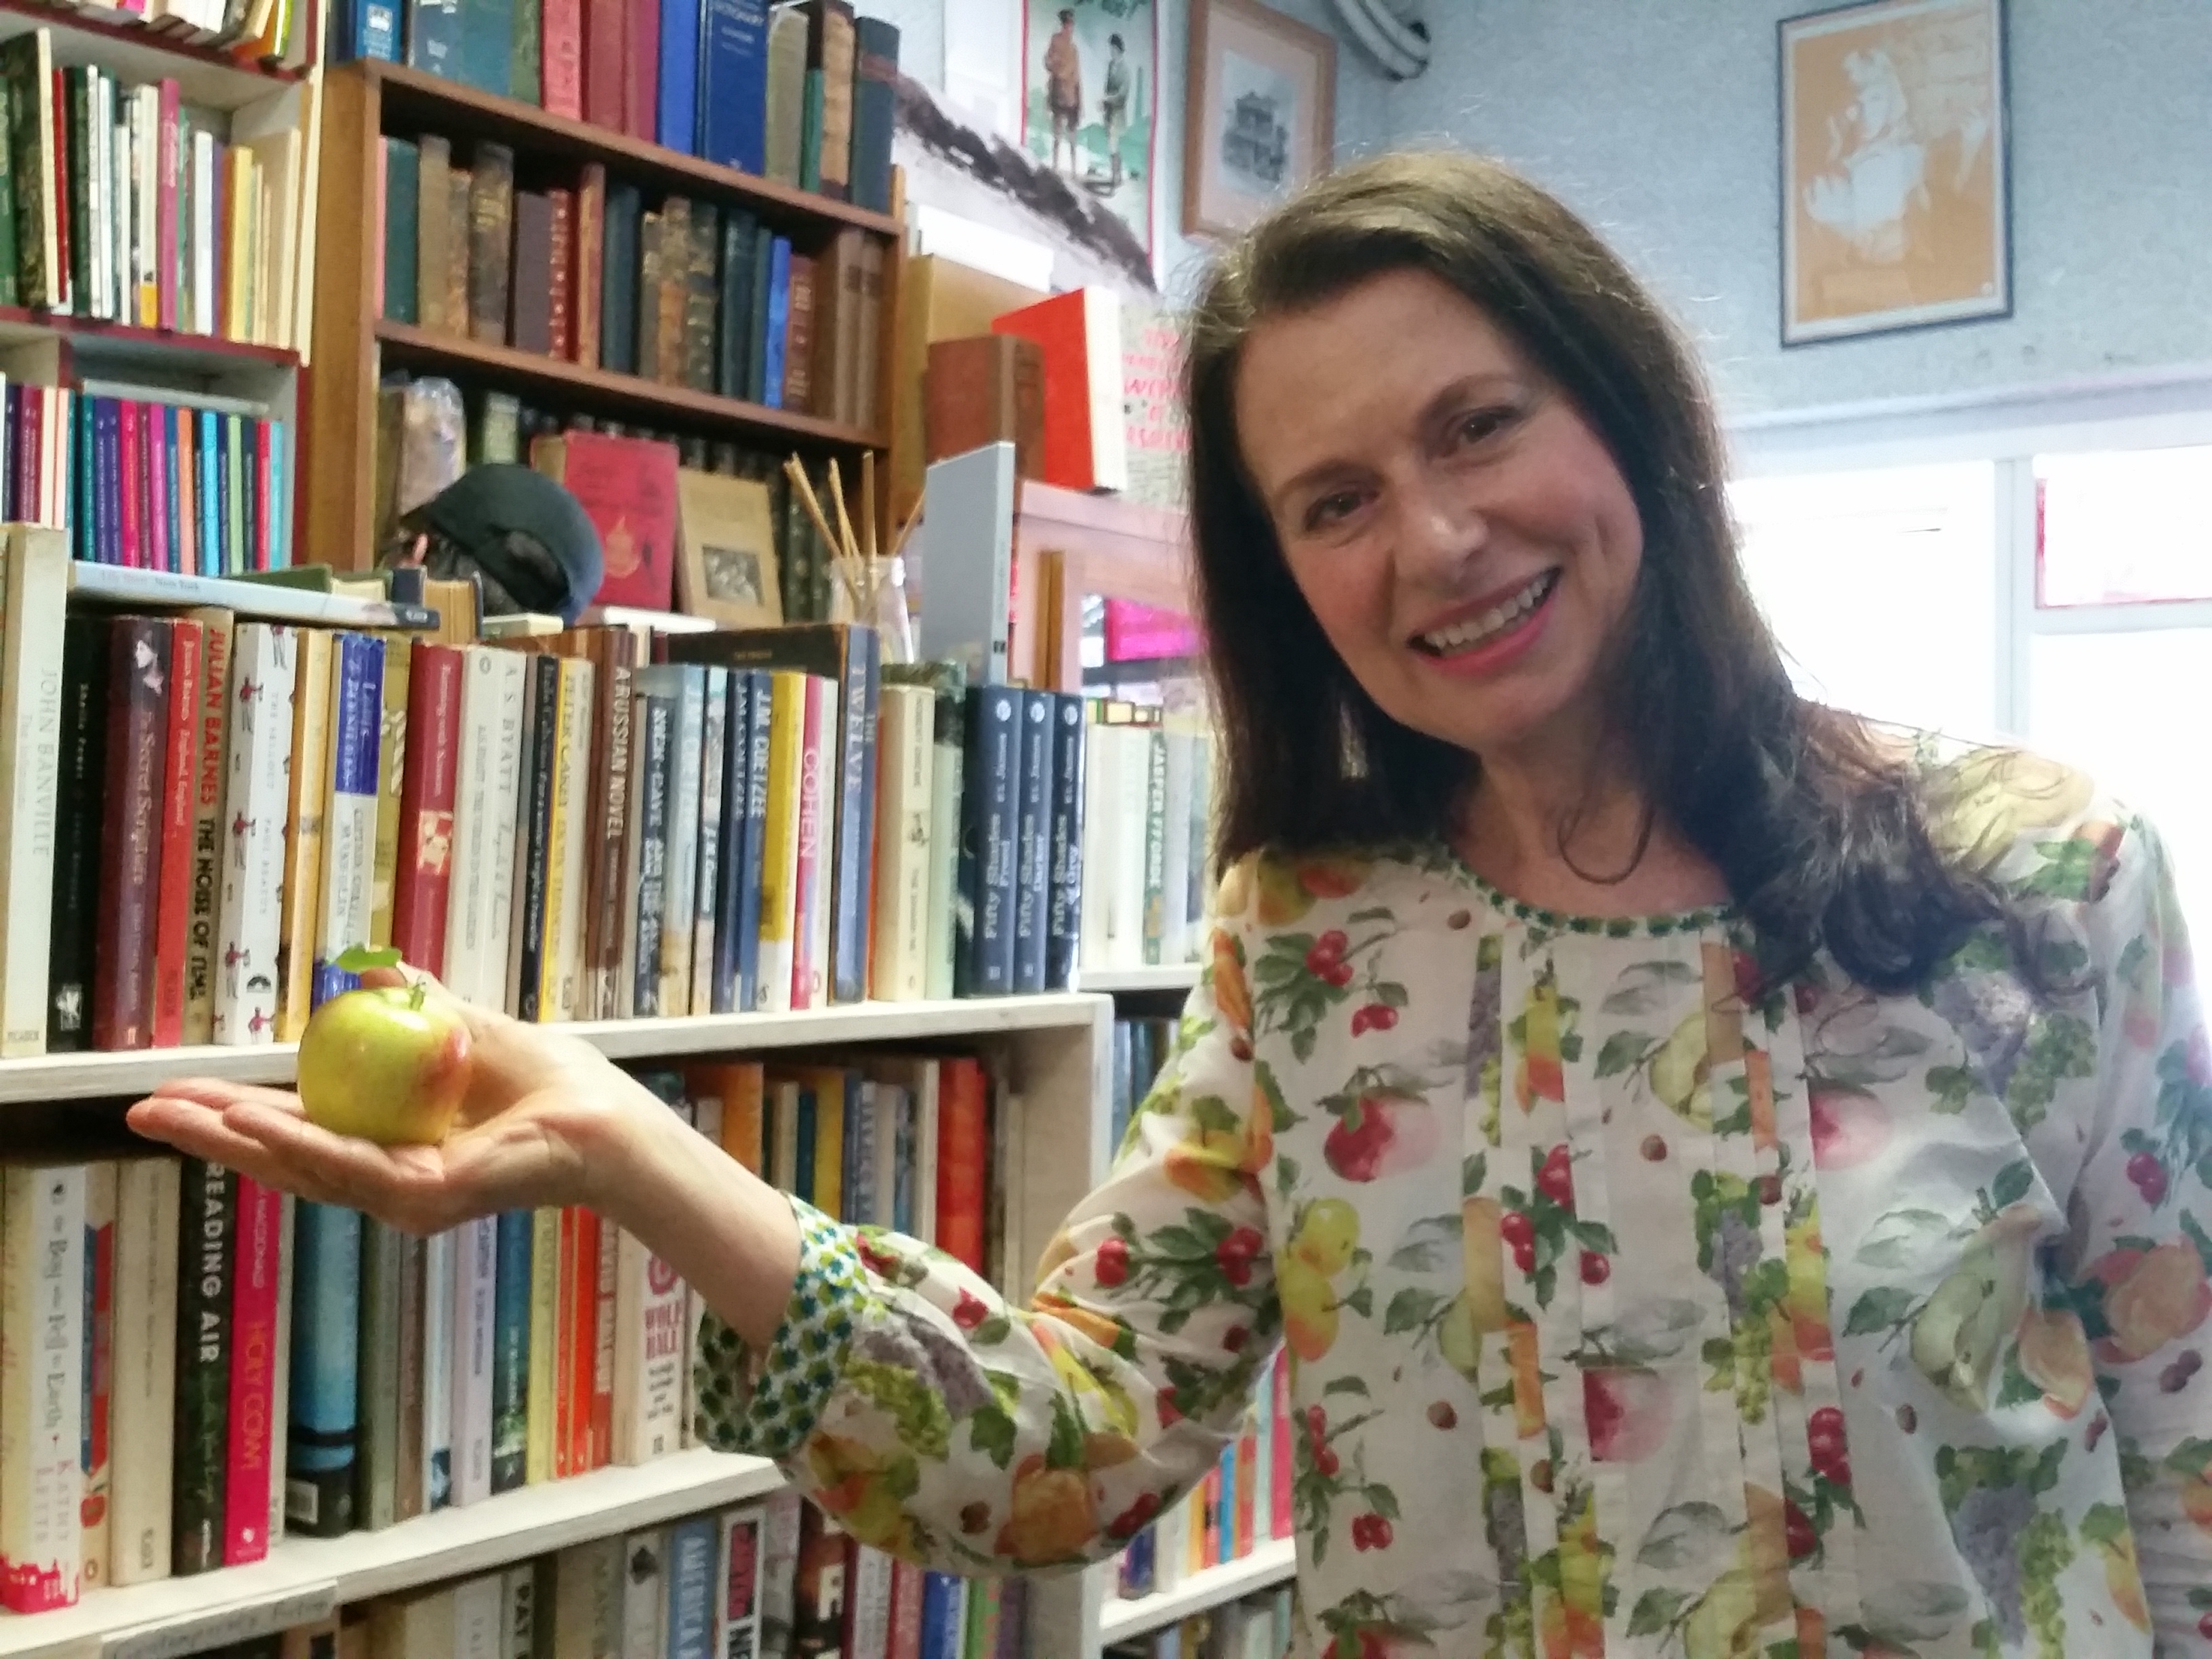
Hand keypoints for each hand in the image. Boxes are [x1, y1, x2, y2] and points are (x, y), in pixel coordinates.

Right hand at [128, 966, 662, 1233]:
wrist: (608, 1118)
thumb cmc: (550, 1083)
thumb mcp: (467, 1031)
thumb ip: (415, 1005)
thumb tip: (363, 972)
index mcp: (389, 1144)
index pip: (297, 1130)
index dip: (234, 1114)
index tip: (176, 1091)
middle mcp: (387, 1179)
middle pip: (281, 1157)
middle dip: (210, 1135)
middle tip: (143, 1110)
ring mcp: (404, 1195)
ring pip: (305, 1164)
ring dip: (241, 1138)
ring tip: (184, 1112)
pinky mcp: (428, 1197)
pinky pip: (353, 1166)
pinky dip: (302, 1142)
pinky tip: (255, 1125)